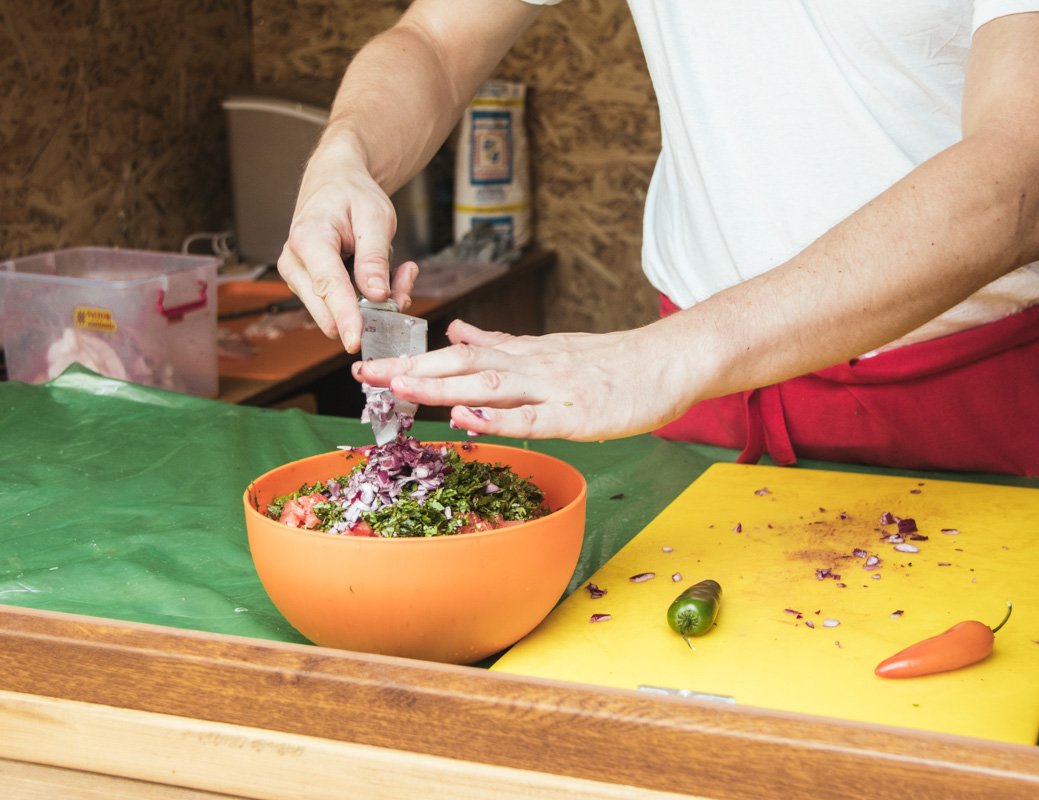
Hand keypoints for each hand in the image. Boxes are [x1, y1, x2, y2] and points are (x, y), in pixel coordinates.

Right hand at [276, 144, 418, 352]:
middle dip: (369, 311)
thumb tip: (375, 296)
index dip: (345, 316)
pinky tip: (382, 278)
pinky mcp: (308, 288)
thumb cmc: (352, 195)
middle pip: (327, 310)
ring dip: (372, 305)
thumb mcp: (375, 217)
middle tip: (404, 285)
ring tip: (399, 273)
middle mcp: (295, 263)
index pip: (327, 286)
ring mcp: (298, 278)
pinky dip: (365, 301)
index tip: (355, 341)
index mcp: (309, 238)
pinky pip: (339, 308)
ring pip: (336, 314)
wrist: (334, 184)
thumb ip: (374, 257)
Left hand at [353, 319, 695, 440]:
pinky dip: (498, 418)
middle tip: (367, 373)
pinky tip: (467, 419)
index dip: (413, 361)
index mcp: (522, 354)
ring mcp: (553, 389)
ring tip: (403, 387)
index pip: (458, 356)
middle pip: (463, 367)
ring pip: (490, 386)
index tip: (372, 366)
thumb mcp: (550, 345)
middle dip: (413, 370)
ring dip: (443, 387)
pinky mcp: (577, 414)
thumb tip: (456, 332)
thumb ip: (501, 344)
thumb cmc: (614, 362)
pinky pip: (532, 418)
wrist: (671, 360)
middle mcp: (530, 366)